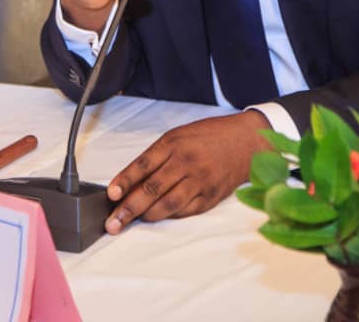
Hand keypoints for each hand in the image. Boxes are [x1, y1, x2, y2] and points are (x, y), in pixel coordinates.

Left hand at [104, 110, 271, 233]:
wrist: (246, 141)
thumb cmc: (209, 136)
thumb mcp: (179, 135)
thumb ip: (156, 157)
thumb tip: (131, 182)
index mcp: (174, 143)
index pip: (143, 164)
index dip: (125, 181)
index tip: (111, 195)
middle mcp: (186, 162)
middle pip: (152, 189)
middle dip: (129, 208)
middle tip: (113, 223)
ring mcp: (200, 181)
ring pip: (168, 204)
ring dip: (147, 215)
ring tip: (131, 221)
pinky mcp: (211, 196)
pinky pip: (185, 211)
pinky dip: (169, 215)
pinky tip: (158, 215)